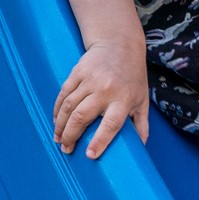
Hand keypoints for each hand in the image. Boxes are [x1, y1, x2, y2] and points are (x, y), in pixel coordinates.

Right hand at [53, 41, 152, 158]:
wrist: (120, 44)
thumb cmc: (133, 77)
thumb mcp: (142, 100)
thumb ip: (141, 125)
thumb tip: (140, 149)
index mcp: (124, 100)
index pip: (111, 124)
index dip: (100, 140)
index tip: (89, 155)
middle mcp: (106, 90)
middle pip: (82, 116)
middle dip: (71, 136)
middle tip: (66, 149)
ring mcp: (90, 80)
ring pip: (69, 107)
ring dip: (60, 126)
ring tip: (59, 139)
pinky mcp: (78, 72)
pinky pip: (63, 94)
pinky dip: (57, 110)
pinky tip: (56, 121)